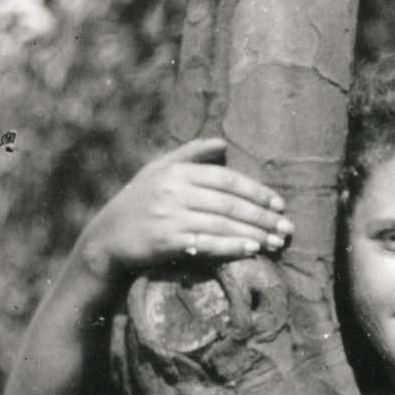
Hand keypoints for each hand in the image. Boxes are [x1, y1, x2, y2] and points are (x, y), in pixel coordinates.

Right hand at [76, 136, 291, 282]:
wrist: (106, 238)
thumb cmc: (139, 204)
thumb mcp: (159, 171)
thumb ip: (189, 155)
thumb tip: (221, 143)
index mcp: (176, 170)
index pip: (225, 178)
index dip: (255, 191)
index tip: (279, 204)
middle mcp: (173, 190)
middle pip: (228, 203)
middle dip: (262, 216)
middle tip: (287, 228)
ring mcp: (168, 215)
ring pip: (221, 224)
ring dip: (253, 234)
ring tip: (277, 243)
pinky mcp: (165, 241)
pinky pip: (206, 243)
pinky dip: (231, 246)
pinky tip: (252, 250)